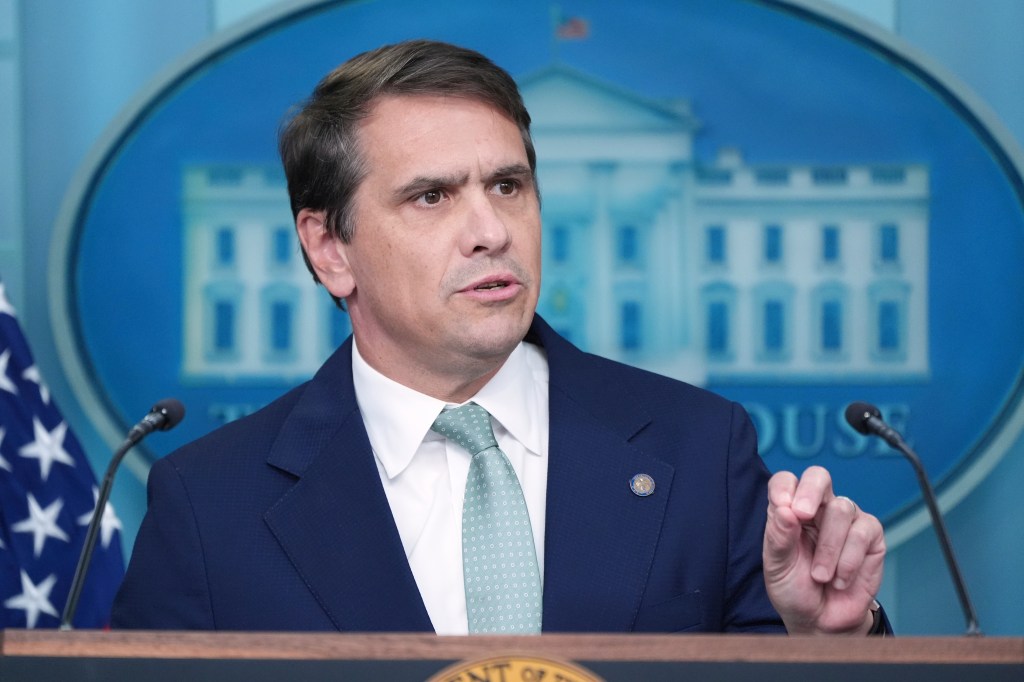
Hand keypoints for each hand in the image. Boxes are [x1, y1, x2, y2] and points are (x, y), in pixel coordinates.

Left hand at [763, 466, 885, 634]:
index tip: (781, 506)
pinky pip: (862, 533)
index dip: (784, 487)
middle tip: (802, 515)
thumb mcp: (777, 566)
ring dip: (828, 548)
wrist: (822, 621)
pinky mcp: (870, 536)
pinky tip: (840, 579)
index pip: (786, 482)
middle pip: (819, 477)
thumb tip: (784, 508)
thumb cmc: (795, 589)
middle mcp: (818, 508)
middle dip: (810, 491)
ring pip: (841, 509)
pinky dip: (848, 560)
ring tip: (821, 576)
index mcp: (790, 511)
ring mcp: (846, 519)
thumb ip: (779, 537)